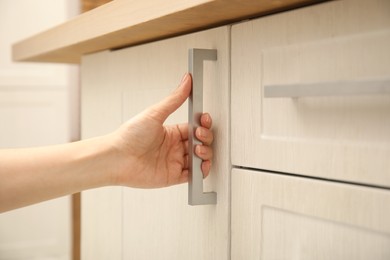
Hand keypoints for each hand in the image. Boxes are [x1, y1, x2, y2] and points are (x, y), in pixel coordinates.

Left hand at [110, 73, 213, 187]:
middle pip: (199, 143)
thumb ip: (174, 99)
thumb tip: (186, 80)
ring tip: (197, 149)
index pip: (194, 128)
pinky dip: (201, 171)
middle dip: (205, 138)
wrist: (117, 158)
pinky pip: (193, 176)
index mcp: (170, 132)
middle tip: (199, 135)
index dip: (202, 125)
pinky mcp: (173, 176)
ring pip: (199, 159)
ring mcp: (174, 162)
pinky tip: (201, 165)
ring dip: (205, 153)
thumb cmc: (130, 136)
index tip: (204, 120)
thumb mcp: (155, 113)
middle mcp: (173, 147)